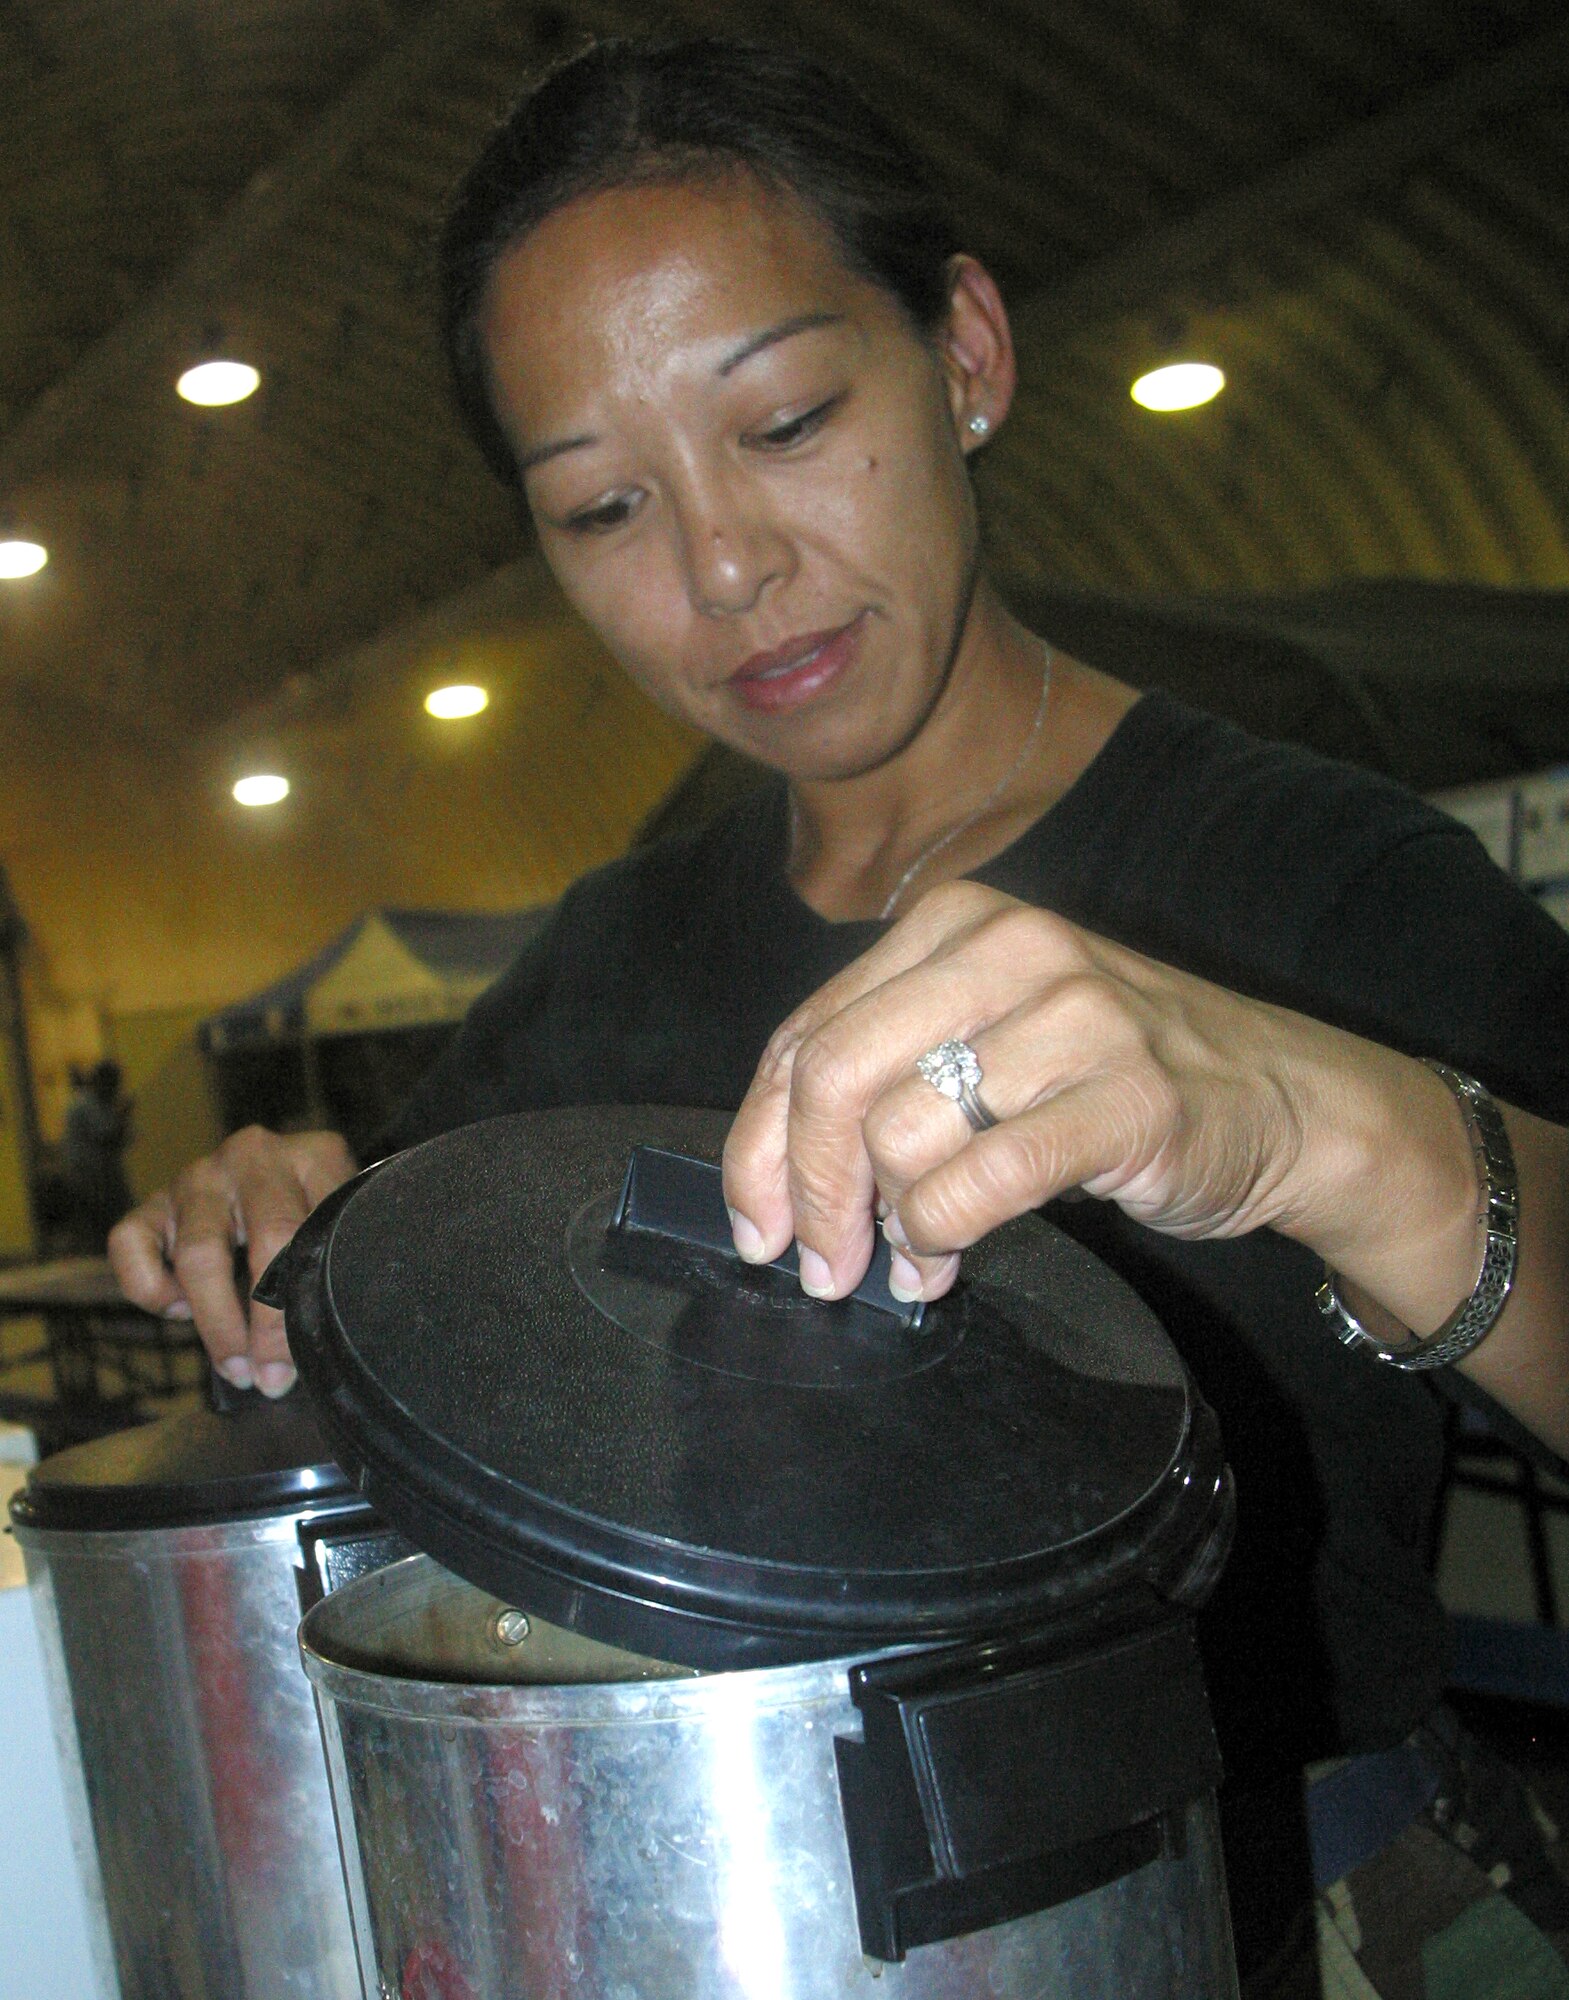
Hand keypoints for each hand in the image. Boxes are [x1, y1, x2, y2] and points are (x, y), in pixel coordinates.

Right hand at [109, 1127, 356, 1394]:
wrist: (281, 1179)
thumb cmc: (317, 1216)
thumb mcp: (342, 1224)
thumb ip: (340, 1259)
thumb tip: (326, 1340)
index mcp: (314, 1156)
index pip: (314, 1230)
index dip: (303, 1303)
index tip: (304, 1353)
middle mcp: (253, 1157)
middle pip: (265, 1241)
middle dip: (266, 1324)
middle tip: (271, 1376)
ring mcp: (199, 1176)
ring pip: (198, 1254)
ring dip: (217, 1324)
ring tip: (237, 1366)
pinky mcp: (153, 1201)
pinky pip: (129, 1245)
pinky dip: (151, 1289)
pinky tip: (182, 1310)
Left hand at [722, 881, 1470, 1314]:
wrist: (1287, 1097)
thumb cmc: (1113, 1074)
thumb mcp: (988, 1034)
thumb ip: (889, 1071)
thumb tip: (775, 1171)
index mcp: (953, 924)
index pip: (808, 1034)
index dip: (757, 1143)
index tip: (754, 1223)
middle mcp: (1008, 948)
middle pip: (835, 1076)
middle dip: (805, 1191)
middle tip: (815, 1264)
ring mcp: (1073, 1017)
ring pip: (899, 1132)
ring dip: (882, 1224)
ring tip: (908, 1258)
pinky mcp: (1126, 1097)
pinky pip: (978, 1181)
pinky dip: (938, 1236)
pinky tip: (944, 1259)